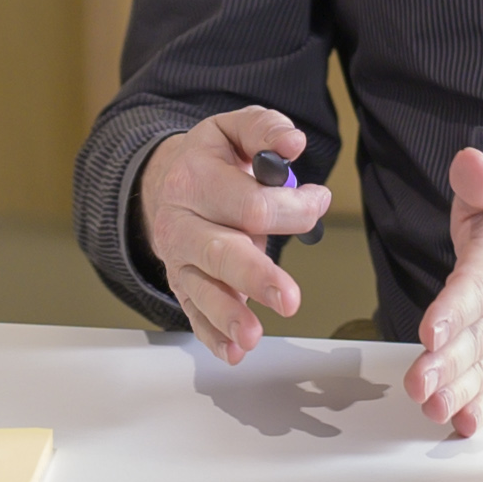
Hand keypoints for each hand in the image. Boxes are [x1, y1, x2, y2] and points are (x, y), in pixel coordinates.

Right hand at [135, 105, 332, 360]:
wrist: (165, 182)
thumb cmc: (212, 160)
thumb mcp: (234, 130)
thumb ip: (265, 129)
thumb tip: (293, 143)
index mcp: (196, 178)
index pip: (250, 203)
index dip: (292, 208)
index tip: (317, 202)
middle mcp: (181, 222)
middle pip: (221, 252)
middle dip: (256, 276)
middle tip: (290, 299)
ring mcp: (179, 259)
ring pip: (202, 290)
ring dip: (229, 314)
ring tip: (253, 336)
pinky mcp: (182, 285)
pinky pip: (194, 314)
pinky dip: (213, 336)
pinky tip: (232, 352)